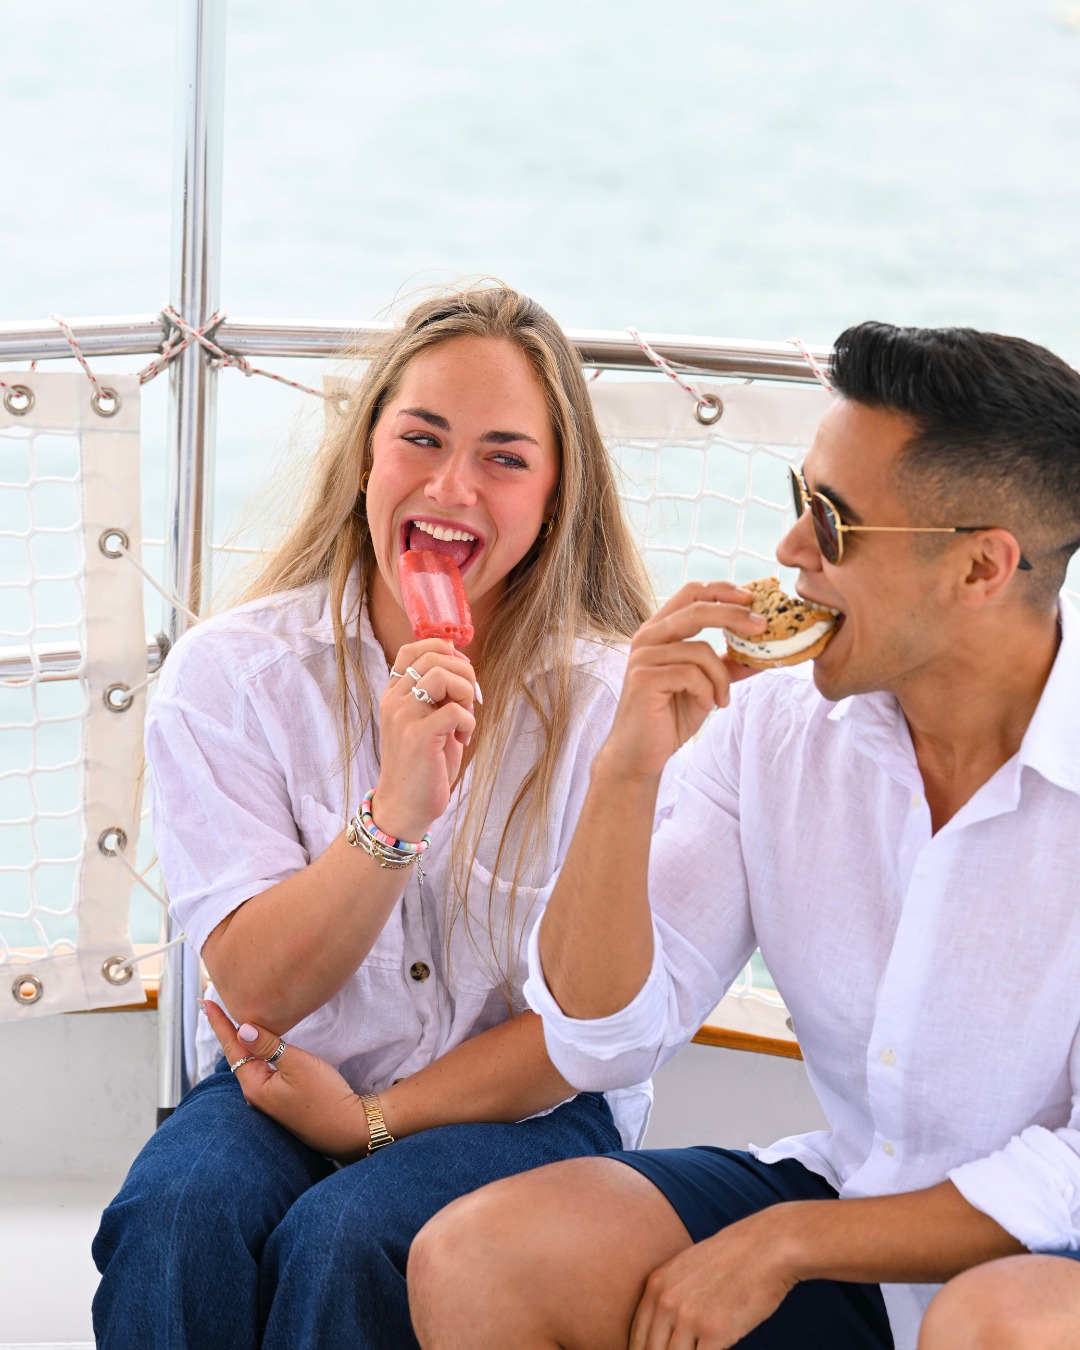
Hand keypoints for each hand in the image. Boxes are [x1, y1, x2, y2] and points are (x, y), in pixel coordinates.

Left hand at [203, 999, 370, 1161]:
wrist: (349, 1128)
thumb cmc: (326, 1097)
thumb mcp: (298, 1065)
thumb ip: (270, 1046)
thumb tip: (243, 1029)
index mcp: (255, 1086)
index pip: (232, 1047)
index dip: (220, 1023)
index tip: (205, 1003)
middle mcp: (256, 1094)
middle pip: (237, 1055)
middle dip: (226, 1031)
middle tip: (214, 1006)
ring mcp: (269, 1099)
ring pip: (250, 1063)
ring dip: (242, 1041)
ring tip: (231, 1021)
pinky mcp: (281, 1099)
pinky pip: (262, 1070)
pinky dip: (256, 1053)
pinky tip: (259, 1045)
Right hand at [375, 638, 477, 838]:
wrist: (406, 806)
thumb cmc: (424, 764)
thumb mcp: (429, 721)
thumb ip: (440, 694)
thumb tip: (461, 662)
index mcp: (394, 695)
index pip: (412, 650)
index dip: (442, 649)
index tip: (459, 671)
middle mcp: (394, 701)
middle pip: (434, 657)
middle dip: (464, 672)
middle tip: (469, 699)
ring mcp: (403, 717)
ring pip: (443, 676)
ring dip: (466, 693)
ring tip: (465, 718)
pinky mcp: (419, 736)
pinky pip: (456, 710)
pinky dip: (469, 723)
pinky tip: (463, 739)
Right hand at [600, 582, 763, 782]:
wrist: (640, 753)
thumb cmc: (670, 716)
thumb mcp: (706, 686)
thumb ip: (727, 665)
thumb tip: (763, 652)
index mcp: (660, 630)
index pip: (691, 592)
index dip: (722, 590)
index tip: (752, 598)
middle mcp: (648, 637)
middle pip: (696, 610)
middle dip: (734, 616)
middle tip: (762, 628)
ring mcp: (643, 657)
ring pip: (700, 650)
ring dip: (720, 678)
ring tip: (721, 700)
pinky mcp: (644, 679)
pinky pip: (691, 675)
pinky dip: (707, 692)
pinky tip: (706, 706)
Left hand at [629, 1210, 797, 1348]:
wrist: (768, 1246)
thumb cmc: (734, 1259)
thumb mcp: (688, 1268)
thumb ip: (670, 1296)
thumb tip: (663, 1332)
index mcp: (656, 1285)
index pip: (636, 1336)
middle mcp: (666, 1300)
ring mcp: (688, 1316)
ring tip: (699, 1349)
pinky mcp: (714, 1331)